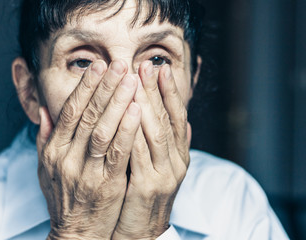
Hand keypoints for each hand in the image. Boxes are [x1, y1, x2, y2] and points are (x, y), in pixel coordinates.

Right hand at [36, 60, 140, 239]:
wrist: (76, 233)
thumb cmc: (63, 198)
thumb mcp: (45, 169)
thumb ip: (44, 138)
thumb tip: (44, 111)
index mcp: (53, 151)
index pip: (69, 111)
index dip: (84, 87)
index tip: (98, 66)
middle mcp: (67, 158)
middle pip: (87, 115)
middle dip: (105, 87)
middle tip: (119, 64)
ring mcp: (86, 171)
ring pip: (102, 129)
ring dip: (118, 102)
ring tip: (131, 80)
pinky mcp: (107, 184)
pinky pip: (118, 153)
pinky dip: (127, 130)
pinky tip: (137, 111)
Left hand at [112, 61, 191, 238]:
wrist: (143, 231)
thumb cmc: (147, 196)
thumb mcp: (163, 168)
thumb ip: (171, 144)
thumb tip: (185, 121)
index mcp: (179, 156)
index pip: (177, 118)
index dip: (170, 92)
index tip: (160, 69)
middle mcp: (176, 163)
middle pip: (166, 120)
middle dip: (155, 91)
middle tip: (145, 66)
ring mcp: (164, 175)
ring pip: (155, 132)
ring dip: (145, 104)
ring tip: (135, 80)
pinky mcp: (148, 187)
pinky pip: (139, 153)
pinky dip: (133, 130)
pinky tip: (127, 111)